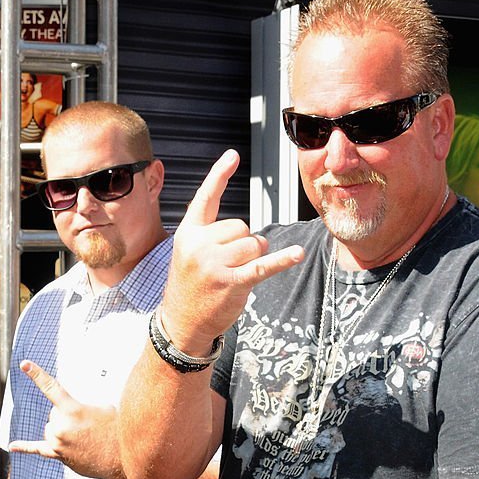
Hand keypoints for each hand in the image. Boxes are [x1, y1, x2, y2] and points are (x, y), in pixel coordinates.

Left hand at [8, 361, 118, 478]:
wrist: (120, 458)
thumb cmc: (115, 431)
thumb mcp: (103, 407)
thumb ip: (83, 405)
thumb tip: (73, 410)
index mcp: (73, 411)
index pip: (51, 388)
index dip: (37, 374)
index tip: (24, 364)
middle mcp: (61, 427)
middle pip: (53, 413)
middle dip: (67, 416)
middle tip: (87, 424)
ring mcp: (58, 443)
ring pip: (50, 428)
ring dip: (62, 429)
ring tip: (83, 436)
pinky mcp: (59, 455)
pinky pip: (38, 449)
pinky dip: (25, 446)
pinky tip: (13, 446)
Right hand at [161, 150, 304, 354]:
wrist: (181, 323)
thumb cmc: (190, 286)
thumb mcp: (189, 254)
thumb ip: (209, 236)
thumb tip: (246, 231)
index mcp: (187, 233)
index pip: (205, 198)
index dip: (220, 175)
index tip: (233, 155)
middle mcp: (199, 245)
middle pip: (241, 226)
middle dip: (244, 242)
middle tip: (229, 264)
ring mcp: (215, 264)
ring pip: (254, 244)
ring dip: (254, 256)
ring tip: (237, 273)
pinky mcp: (232, 282)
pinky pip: (263, 265)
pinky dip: (283, 260)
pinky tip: (297, 254)